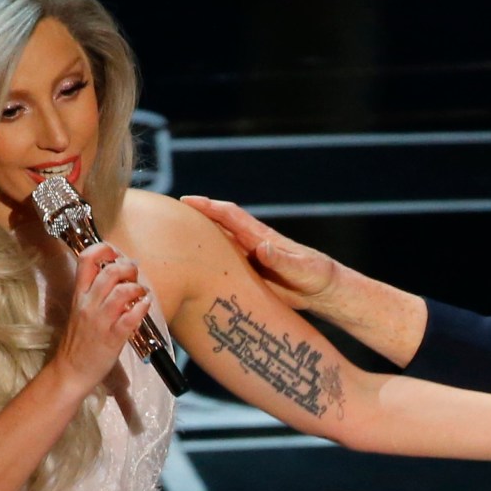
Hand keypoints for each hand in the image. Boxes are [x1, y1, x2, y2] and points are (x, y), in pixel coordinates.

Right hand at [51, 241, 151, 392]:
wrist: (71, 371)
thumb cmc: (78, 341)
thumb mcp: (80, 311)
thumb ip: (95, 293)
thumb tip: (117, 276)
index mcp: (79, 296)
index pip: (86, 260)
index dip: (103, 249)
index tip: (115, 253)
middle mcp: (88, 304)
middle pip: (109, 272)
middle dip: (128, 267)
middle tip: (134, 274)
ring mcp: (100, 321)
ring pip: (121, 292)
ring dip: (137, 288)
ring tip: (142, 293)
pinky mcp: (112, 337)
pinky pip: (131, 317)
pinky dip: (142, 308)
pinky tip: (145, 306)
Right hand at [180, 196, 335, 309]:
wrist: (324, 290)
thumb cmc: (316, 276)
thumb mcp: (302, 269)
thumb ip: (282, 259)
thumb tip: (261, 248)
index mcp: (260, 238)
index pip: (230, 216)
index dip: (209, 207)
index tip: (186, 200)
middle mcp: (251, 244)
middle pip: (218, 226)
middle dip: (194, 218)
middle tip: (166, 214)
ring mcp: (249, 258)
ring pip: (218, 245)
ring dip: (197, 240)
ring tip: (169, 239)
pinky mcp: (250, 274)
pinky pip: (223, 266)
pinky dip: (207, 263)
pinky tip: (191, 269)